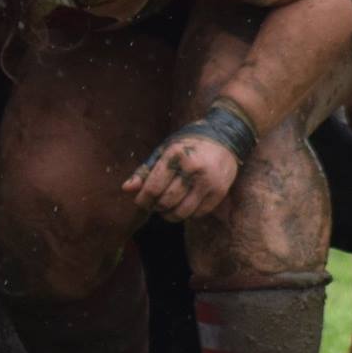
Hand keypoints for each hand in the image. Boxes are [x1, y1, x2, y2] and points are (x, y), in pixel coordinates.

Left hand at [123, 127, 240, 220]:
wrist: (225, 137)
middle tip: (154, 204)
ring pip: (182, 212)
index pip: (153, 187)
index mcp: (175, 155)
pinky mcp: (219, 192)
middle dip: (156, 207)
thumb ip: (145, 170)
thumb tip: (126, 189)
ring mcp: (208, 181)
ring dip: (170, 215)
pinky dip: (187, 214)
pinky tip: (183, 205)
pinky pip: (197, 214)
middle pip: (166, 201)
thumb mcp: (165, 150)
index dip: (143, 199)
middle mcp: (193, 168)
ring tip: (166, 208)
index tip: (141, 201)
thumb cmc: (189, 144)